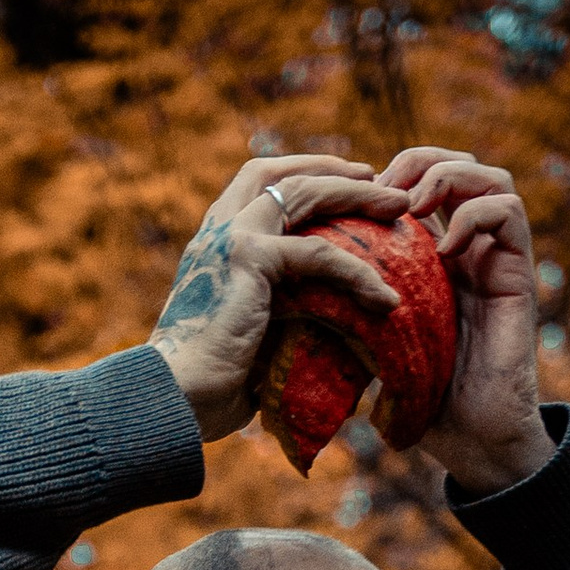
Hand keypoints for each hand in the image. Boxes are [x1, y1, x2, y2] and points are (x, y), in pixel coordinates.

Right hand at [148, 153, 414, 442]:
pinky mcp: (250, 260)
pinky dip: (356, 272)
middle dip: (334, 171)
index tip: (341, 184)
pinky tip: (385, 296)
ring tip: (399, 204)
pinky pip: (317, 254)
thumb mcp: (246, 338)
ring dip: (358, 194)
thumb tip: (323, 331)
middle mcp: (219, 230)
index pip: (259, 187)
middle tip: (376, 176)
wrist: (171, 398)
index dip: (302, 177)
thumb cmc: (204, 388)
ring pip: (306, 194)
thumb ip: (277, 316)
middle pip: (283, 175)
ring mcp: (232, 238)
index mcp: (213, 243)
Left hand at [378, 143, 553, 495]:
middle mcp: (469, 249)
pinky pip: (509, 214)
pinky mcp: (518, 275)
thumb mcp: (373, 344)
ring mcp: (496, 259)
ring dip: (447, 177)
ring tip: (413, 208)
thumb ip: (350, 310)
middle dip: (417, 163)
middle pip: (454, 164)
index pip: (419, 184)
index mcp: (434, 258)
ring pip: (488, 177)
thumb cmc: (422, 400)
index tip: (355, 201)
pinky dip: (475, 215)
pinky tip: (444, 249)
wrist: (471, 441)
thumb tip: (291, 293)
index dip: (387, 177)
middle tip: (383, 191)